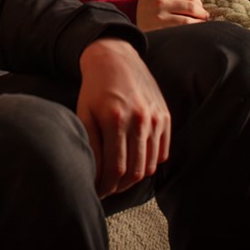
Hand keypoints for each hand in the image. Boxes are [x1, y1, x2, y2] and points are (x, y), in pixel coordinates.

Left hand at [76, 38, 171, 197]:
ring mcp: (155, 118)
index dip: (106, 186)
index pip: (115, 168)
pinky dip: (150, 163)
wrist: (115, 58)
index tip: (98, 191)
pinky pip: (162, 152)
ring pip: (150, 164)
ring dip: (135, 177)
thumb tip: (92, 174)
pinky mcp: (165, 116)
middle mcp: (139, 119)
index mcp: (115, 119)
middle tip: (109, 189)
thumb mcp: (84, 113)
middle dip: (120, 186)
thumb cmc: (95, 89)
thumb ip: (90, 144)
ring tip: (120, 179)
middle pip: (135, 171)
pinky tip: (135, 162)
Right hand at [136, 0, 208, 30]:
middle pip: (192, 7)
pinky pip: (181, 31)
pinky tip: (191, 33)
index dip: (199, 3)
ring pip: (188, 20)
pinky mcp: (159, 30)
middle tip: (204, 19)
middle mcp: (160, 3)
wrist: (130, 23)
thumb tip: (202, 7)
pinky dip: (190, 32)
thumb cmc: (149, 11)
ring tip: (199, 27)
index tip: (201, 10)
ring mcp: (159, 17)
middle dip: (202, 14)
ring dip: (198, 24)